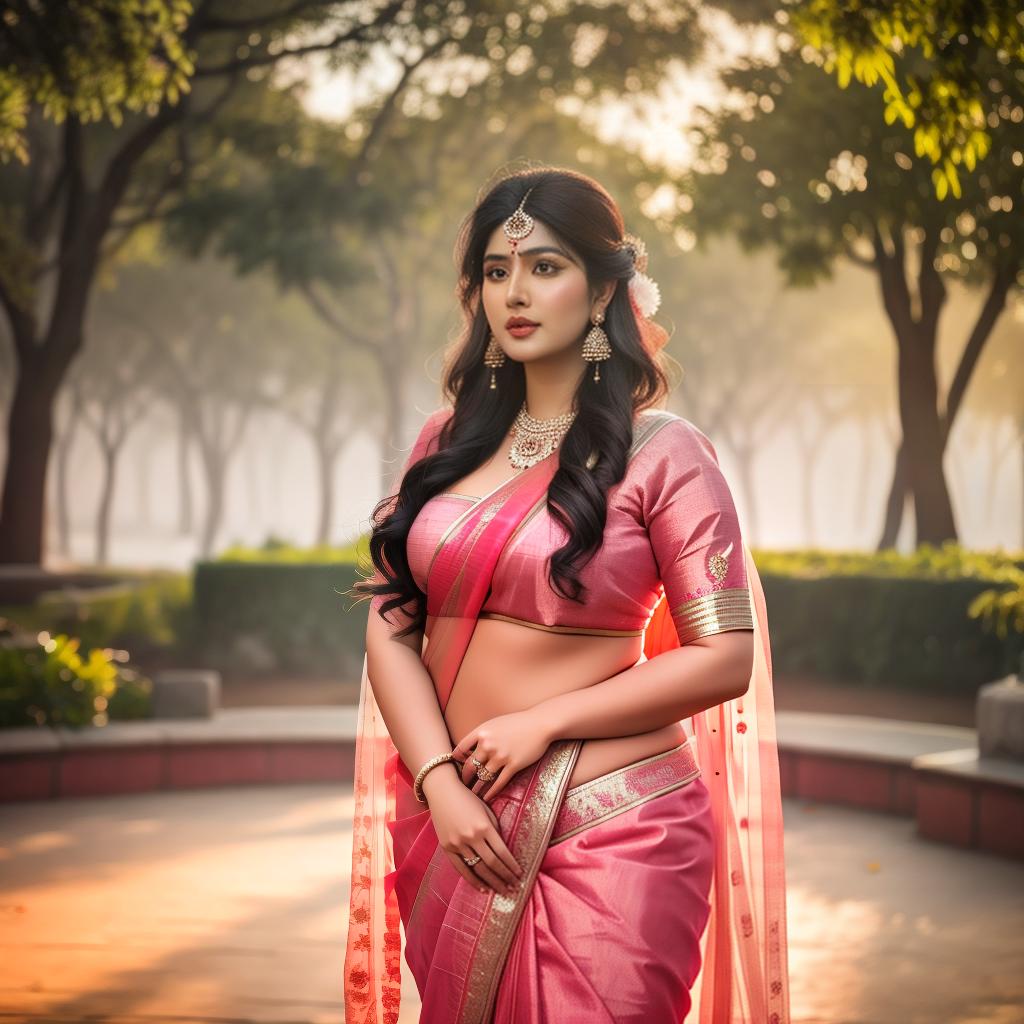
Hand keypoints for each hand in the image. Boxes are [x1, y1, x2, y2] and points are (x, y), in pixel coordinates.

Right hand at [423, 767, 523, 894]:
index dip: (512, 866)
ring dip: (492, 882)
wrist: (442, 792)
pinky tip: (484, 888)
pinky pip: (461, 869)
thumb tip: (504, 852)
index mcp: (484, 826)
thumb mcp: (486, 810)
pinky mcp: (447, 848)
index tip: (520, 875)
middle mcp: (471, 837)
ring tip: (503, 891)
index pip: (502, 852)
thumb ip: (494, 830)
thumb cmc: (468, 799)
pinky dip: (473, 881)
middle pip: (492, 864)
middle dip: (505, 878)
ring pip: (478, 869)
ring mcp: (457, 844)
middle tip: (515, 888)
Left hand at [452, 708, 553, 802]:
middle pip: (470, 766)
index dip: (456, 760)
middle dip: (465, 777)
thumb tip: (470, 749)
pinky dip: (491, 792)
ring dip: (476, 788)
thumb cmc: (518, 722)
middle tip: (462, 784)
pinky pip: (498, 782)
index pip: (460, 750)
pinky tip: (486, 797)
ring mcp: (501, 756)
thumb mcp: (495, 723)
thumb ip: (482, 735)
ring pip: (483, 777)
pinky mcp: (513, 765)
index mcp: (481, 732)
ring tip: (472, 795)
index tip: (457, 766)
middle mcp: (488, 745)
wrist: (540, 724)